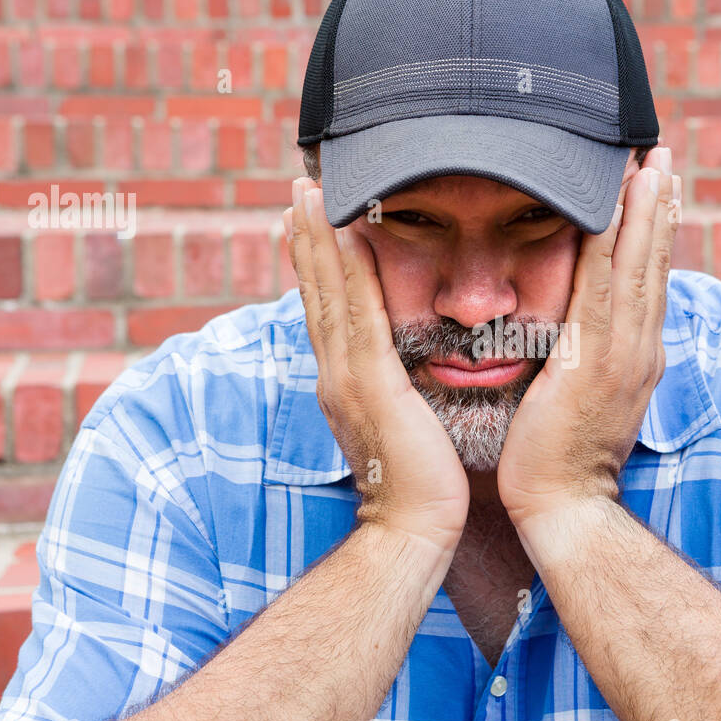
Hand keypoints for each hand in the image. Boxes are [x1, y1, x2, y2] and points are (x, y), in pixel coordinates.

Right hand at [284, 178, 468, 554]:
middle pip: (316, 293)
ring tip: (308, 192)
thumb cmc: (421, 488)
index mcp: (345, 385)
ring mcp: (346, 378)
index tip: (309, 224)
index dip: (316, 266)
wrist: (413, 531)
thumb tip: (409, 378)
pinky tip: (345, 232)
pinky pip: (356, 313)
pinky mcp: (370, 384)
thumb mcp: (405, 430)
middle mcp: (336, 375)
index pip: (328, 312)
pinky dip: (345, 270)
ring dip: (317, 239)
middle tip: (299, 189)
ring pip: (327, 294)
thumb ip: (401, 397)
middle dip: (306, 239)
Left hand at [496, 147, 679, 536]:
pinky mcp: (596, 359)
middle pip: (653, 264)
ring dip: (646, 210)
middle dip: (661, 206)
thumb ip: (585, 365)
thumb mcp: (581, 403)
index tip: (659, 188)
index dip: (655, 233)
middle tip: (663, 153)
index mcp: (636, 357)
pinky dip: (613, 241)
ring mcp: (624, 353)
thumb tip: (576, 344)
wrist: (564, 508)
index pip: (648, 282)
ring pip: (638, 267)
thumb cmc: (559, 461)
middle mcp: (640, 349)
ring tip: (651, 161)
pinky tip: (614, 204)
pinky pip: (604, 286)